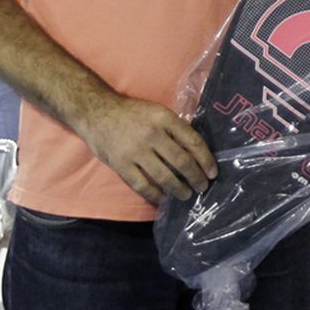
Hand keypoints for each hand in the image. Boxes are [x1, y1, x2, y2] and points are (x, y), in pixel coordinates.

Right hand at [73, 94, 216, 204]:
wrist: (97, 112)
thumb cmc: (132, 113)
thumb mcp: (158, 112)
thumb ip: (175, 128)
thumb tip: (196, 150)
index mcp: (165, 119)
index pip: (193, 141)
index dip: (206, 159)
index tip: (213, 172)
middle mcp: (152, 134)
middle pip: (181, 161)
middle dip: (196, 177)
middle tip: (202, 187)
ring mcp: (136, 151)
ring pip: (164, 176)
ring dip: (179, 189)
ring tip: (186, 195)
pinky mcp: (121, 164)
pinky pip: (142, 185)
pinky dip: (155, 194)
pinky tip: (163, 198)